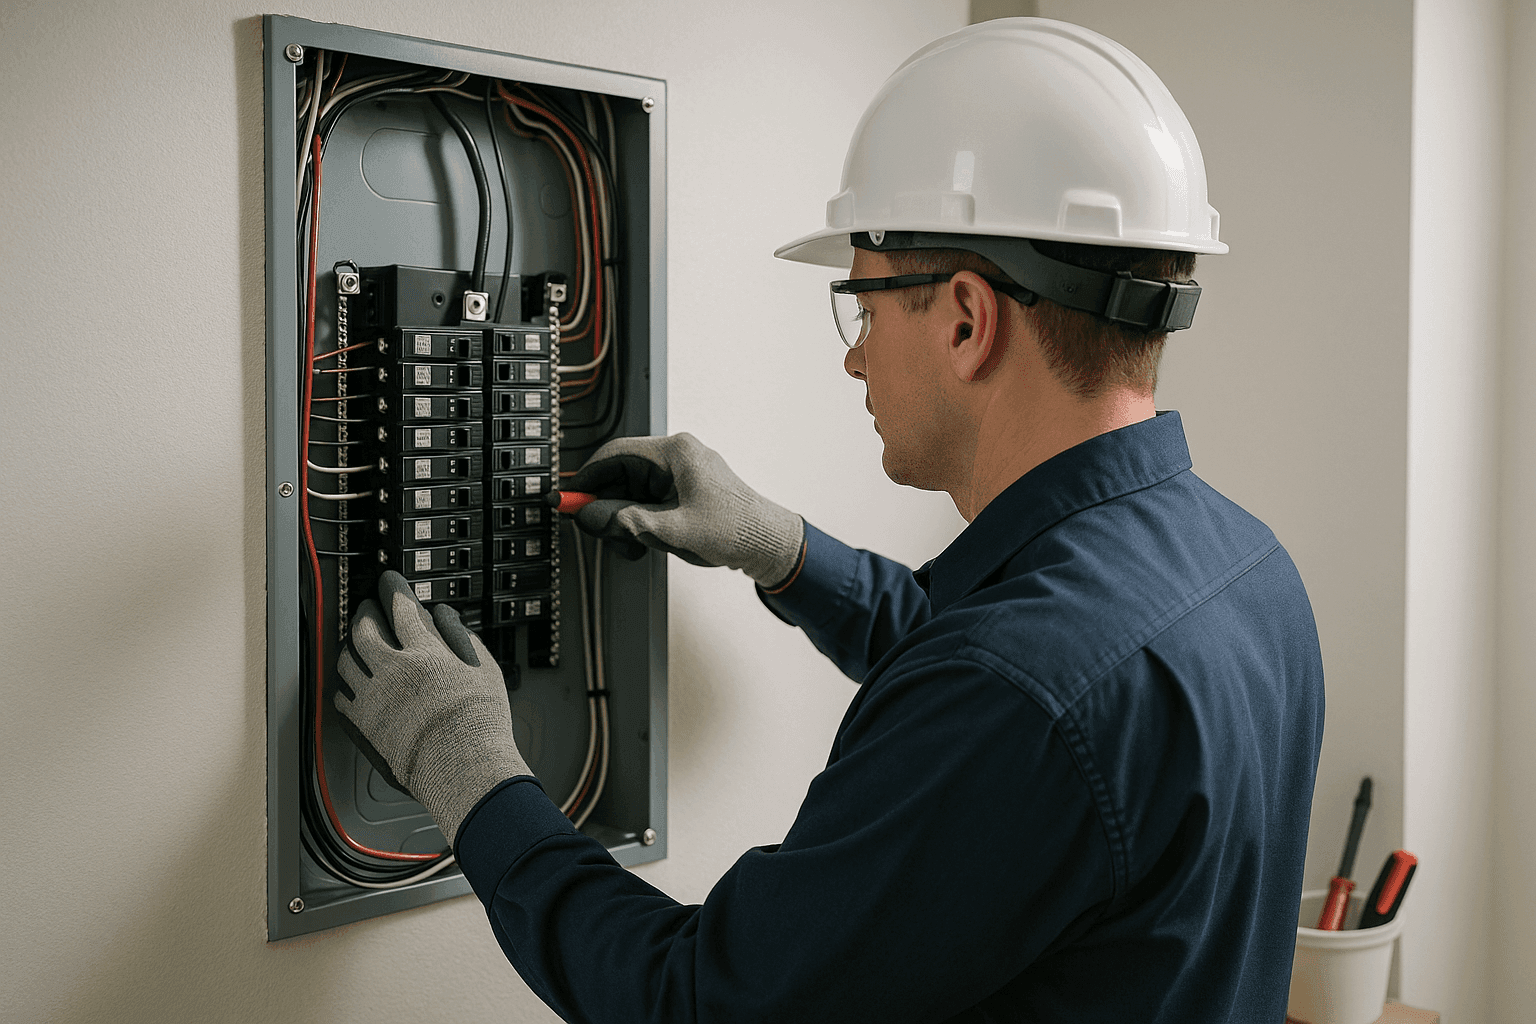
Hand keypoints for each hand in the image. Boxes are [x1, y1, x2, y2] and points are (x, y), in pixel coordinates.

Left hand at [335, 571, 530, 847]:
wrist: (463, 767)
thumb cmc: (480, 723)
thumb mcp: (485, 669)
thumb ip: (461, 637)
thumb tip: (444, 617)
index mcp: (424, 653)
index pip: (401, 608)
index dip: (393, 590)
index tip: (390, 582)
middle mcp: (393, 671)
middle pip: (365, 629)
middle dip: (364, 612)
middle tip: (368, 606)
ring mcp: (374, 698)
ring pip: (346, 660)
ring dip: (349, 644)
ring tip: (354, 640)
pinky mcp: (365, 725)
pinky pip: (342, 697)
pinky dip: (344, 684)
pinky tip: (350, 682)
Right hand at [566, 432, 804, 588]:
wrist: (768, 544)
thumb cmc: (735, 529)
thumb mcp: (673, 529)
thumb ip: (628, 522)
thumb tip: (589, 517)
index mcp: (675, 452)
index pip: (615, 455)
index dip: (587, 479)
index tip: (569, 500)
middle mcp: (676, 457)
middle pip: (621, 476)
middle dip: (608, 508)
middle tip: (604, 535)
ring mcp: (680, 474)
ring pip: (632, 493)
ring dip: (625, 521)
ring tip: (636, 545)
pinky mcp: (683, 492)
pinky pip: (648, 502)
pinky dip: (641, 523)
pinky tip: (648, 543)